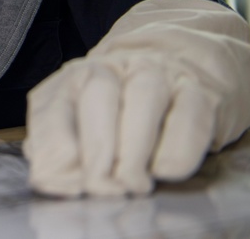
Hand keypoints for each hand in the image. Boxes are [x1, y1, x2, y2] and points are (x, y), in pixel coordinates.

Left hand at [23, 0, 249, 196]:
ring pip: (144, 96)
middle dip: (95, 145)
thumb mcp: (82, 117)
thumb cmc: (121, 104)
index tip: (55, 181)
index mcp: (76, 76)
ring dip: (134, 147)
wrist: (179, 61)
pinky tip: (165, 173)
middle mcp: (116, 68)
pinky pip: (191, 115)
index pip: (55, 103)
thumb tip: (48, 174)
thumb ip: (60, 143)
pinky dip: (177, 147)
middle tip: (98, 187)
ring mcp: (160, 75)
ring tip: (130, 185)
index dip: (54, 145)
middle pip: (99, 93)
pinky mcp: (201, 92)